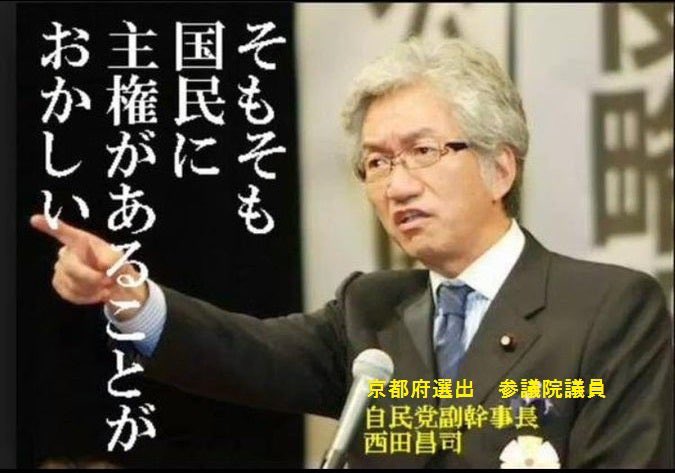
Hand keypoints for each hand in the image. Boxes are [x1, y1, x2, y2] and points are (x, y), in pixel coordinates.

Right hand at [30, 214, 148, 320]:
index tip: (35, 219)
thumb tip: (102, 264)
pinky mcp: (59, 284)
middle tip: (108, 280)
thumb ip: (113, 259)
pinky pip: (70, 295)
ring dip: (92, 288)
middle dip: (91, 277)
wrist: (115, 284)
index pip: (64, 232)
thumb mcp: (119, 258)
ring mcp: (60, 269)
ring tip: (105, 285)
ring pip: (72, 283)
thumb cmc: (115, 266)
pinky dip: (87, 297)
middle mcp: (67, 252)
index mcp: (81, 241)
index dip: (49, 226)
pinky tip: (97, 293)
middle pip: (71, 267)